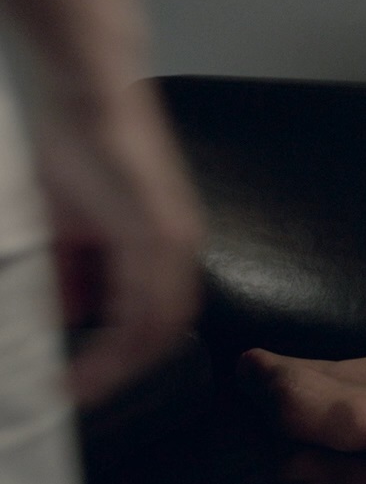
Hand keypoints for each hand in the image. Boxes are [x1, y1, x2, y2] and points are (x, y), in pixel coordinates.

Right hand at [35, 84, 203, 406]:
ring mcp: (172, 239)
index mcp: (162, 247)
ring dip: (119, 362)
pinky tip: (92, 358)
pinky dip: (119, 339)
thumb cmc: (76, 147)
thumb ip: (76, 270)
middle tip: (82, 394)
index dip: (124, 357)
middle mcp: (178, 247)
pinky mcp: (157, 230)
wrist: (86, 90)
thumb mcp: (70, 225)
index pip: (154, 318)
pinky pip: (145, 299)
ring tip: (81, 386)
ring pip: (158, 323)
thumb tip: (72, 314)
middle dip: (122, 369)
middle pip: (162, 330)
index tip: (87, 384)